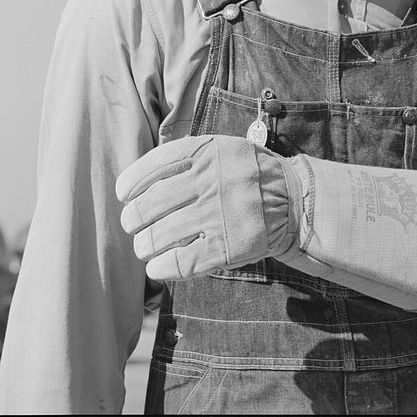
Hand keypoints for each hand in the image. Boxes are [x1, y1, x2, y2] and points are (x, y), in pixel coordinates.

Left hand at [115, 134, 294, 280]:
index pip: (152, 166)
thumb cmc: (247, 174)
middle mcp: (209, 181)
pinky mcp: (227, 247)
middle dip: (132, 219)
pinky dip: (161, 268)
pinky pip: (180, 263)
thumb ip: (185, 158)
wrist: (293, 200)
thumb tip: (137, 182)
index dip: (130, 183)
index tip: (124, 195)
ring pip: (159, 236)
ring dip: (144, 246)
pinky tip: (157, 267)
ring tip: (145, 247)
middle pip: (149, 205)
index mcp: (205, 152)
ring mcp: (217, 215)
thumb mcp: (220, 149)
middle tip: (132, 225)